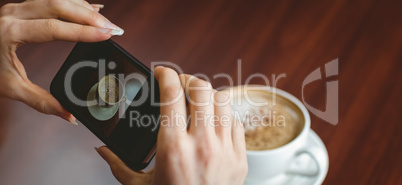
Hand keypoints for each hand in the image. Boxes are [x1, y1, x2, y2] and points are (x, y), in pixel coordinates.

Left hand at [0, 0, 123, 123]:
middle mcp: (13, 14)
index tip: (107, 35)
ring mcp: (18, 7)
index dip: (84, 32)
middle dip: (91, 17)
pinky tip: (92, 8)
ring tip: (107, 22)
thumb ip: (42, 103)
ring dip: (85, 9)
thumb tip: (69, 116)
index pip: (55, 28)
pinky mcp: (22, 7)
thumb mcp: (10, 88)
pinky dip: (75, 3)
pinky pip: (53, 0)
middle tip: (114, 29)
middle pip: (60, 6)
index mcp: (10, 32)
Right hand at [95, 66, 247, 184]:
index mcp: (173, 148)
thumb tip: (101, 149)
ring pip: (222, 99)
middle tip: (178, 85)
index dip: (166, 74)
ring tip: (196, 100)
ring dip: (207, 94)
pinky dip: (223, 114)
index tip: (161, 72)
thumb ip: (119, 165)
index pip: (172, 94)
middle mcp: (202, 144)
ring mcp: (225, 149)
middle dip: (187, 80)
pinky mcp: (241, 158)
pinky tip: (212, 121)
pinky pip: (236, 121)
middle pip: (201, 88)